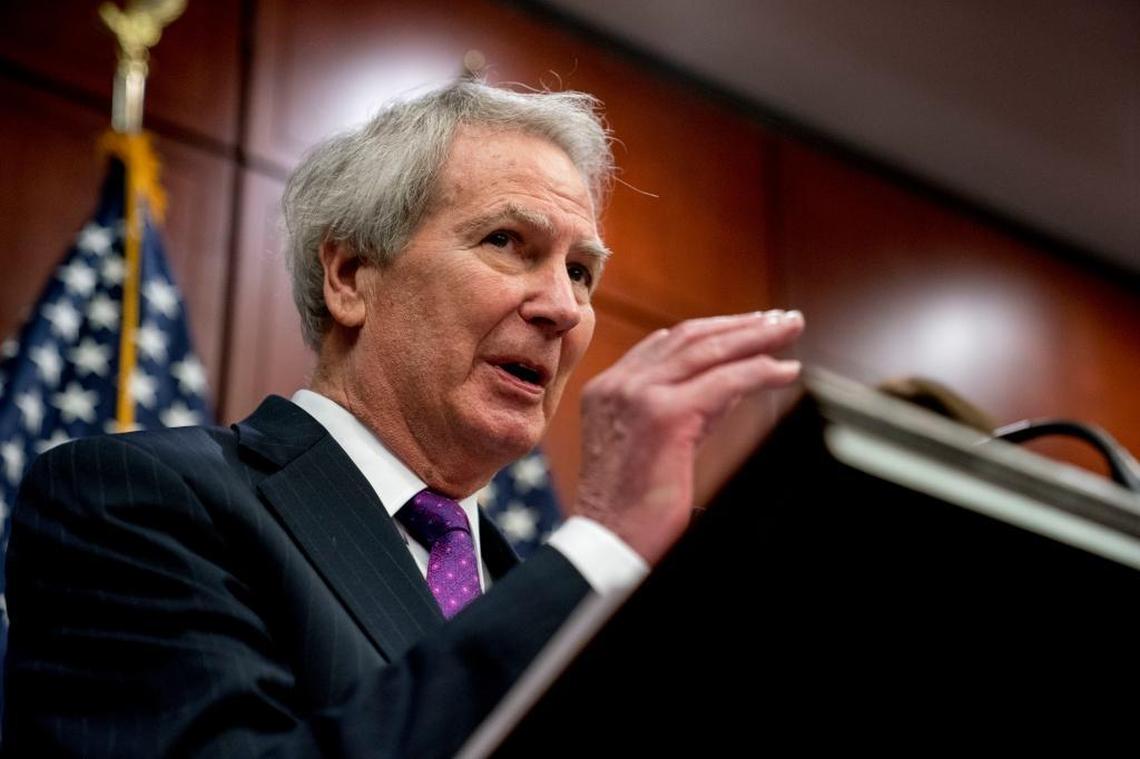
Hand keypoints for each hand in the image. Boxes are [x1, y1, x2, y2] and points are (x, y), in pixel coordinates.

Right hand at [572, 310, 803, 563]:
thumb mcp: (657, 443)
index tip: (749, 325)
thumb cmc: (631, 507)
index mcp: (609, 389)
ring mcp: (639, 396)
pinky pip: (724, 382)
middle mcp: (619, 385)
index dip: (713, 330)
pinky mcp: (665, 416)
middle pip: (689, 337)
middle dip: (740, 324)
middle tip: (781, 319)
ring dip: (756, 336)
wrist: (608, 542)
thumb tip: (733, 380)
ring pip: (708, 350)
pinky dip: (760, 371)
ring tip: (790, 329)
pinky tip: (786, 371)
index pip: (667, 343)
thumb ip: (687, 407)